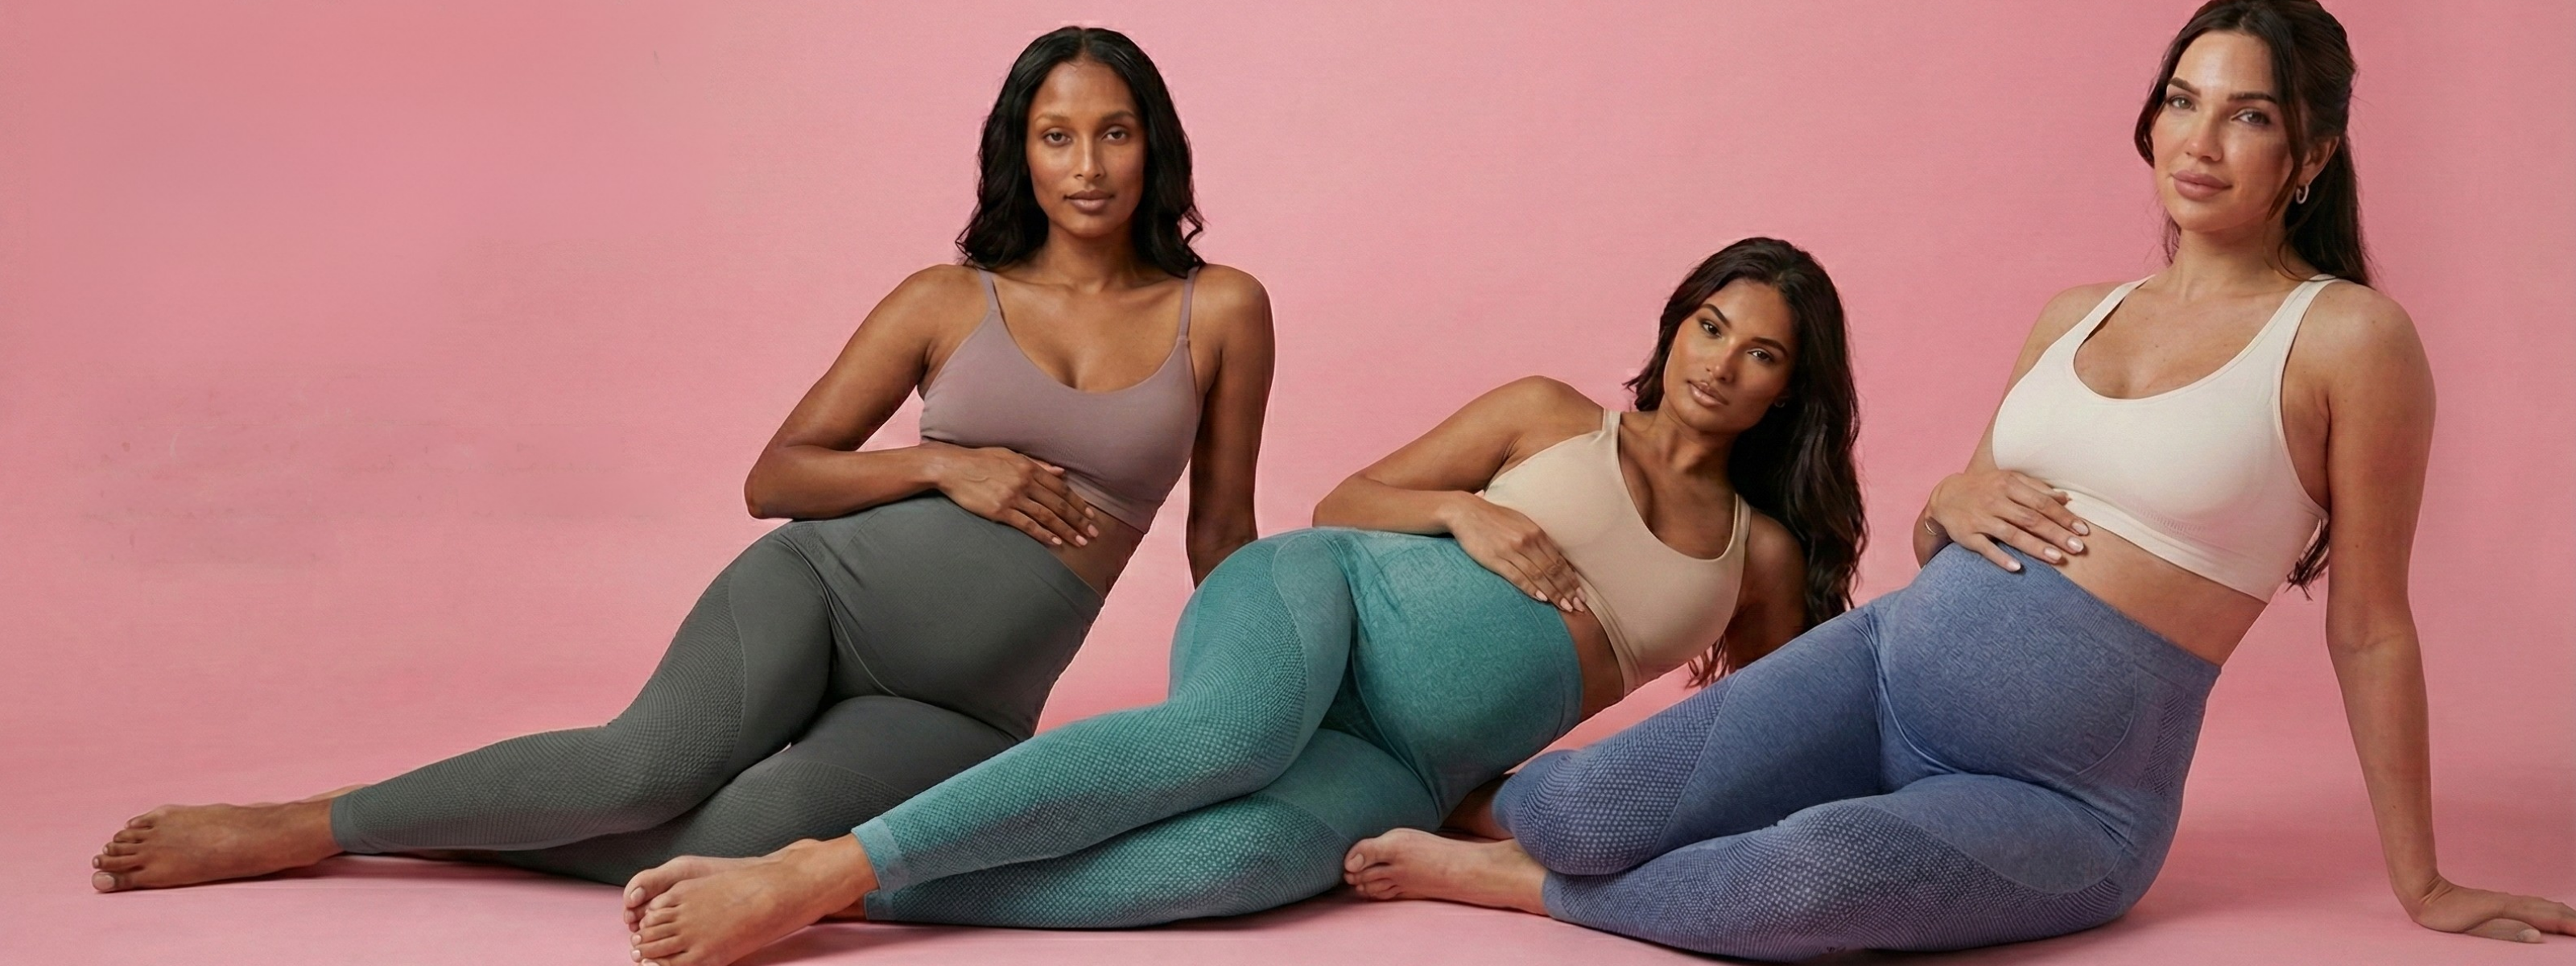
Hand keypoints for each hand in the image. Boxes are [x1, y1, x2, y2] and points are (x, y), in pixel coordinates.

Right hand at [925, 441, 1098, 546]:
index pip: (1060, 488)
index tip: (1090, 515)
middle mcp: (1025, 481)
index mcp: (1029, 467)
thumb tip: (1062, 472)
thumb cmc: (981, 460)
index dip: (1077, 503)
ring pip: (1047, 516)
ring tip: (1080, 542)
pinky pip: (1027, 525)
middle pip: (1058, 504)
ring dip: (1066, 531)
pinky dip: (1043, 535)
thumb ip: (1038, 464)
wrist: (952, 468)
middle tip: (1093, 534)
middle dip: (1078, 520)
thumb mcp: (1011, 456)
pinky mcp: (1000, 510)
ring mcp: (1013, 497)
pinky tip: (1055, 543)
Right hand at [1444, 495, 1584, 611]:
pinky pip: (1518, 577)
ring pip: (1539, 576)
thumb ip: (1537, 539)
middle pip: (1552, 570)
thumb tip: (1554, 558)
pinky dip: (1531, 589)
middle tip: (1578, 606)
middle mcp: (1527, 541)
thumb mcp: (1521, 523)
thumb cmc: (1494, 518)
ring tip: (1565, 607)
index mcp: (1536, 532)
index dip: (1571, 579)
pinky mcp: (1496, 559)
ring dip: (1554, 593)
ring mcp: (1512, 550)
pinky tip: (1542, 599)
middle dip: (1567, 590)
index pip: (1559, 560)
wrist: (1466, 512)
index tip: (1580, 594)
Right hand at [1923, 469, 2089, 571]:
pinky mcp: (1967, 535)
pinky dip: (2000, 557)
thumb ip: (2036, 489)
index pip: (2041, 502)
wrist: (1945, 496)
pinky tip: (2017, 567)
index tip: (2083, 530)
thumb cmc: (1984, 488)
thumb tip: (2065, 498)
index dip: (2063, 516)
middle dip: (2056, 534)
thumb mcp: (2008, 480)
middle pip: (2031, 519)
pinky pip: (1986, 548)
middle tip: (2078, 547)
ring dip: (2035, 547)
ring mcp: (1981, 519)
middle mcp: (1995, 501)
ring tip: (2057, 558)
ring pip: (2012, 534)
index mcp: (2008, 485)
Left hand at [2410, 877, 2575, 943]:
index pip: (2550, 918)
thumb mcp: (2473, 927)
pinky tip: (2546, 913)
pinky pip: (2532, 905)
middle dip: (2573, 919)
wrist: (2425, 892)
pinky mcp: (2498, 901)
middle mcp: (2512, 902)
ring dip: (2563, 914)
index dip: (2571, 925)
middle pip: (2552, 910)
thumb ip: (2506, 932)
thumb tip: (2537, 937)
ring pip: (2543, 906)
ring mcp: (2506, 900)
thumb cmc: (2446, 913)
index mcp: (2510, 909)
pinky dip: (2548, 910)